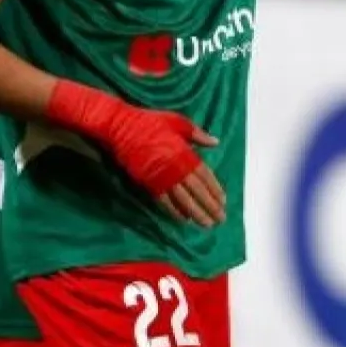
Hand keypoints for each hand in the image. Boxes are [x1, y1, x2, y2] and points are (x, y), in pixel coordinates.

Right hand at [46, 81, 225, 227]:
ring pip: (183, 200)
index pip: (205, 176)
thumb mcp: (179, 122)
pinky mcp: (148, 183)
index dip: (215, 189)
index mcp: (185, 154)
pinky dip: (174, 211)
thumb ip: (198, 135)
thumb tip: (215, 142)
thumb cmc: (151, 122)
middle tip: (220, 219)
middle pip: (197, 192)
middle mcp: (176, 169)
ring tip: (206, 224)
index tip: (224, 201)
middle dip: (210, 206)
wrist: (122, 128)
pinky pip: (164, 201)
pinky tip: (184, 219)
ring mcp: (162, 178)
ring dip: (195, 213)